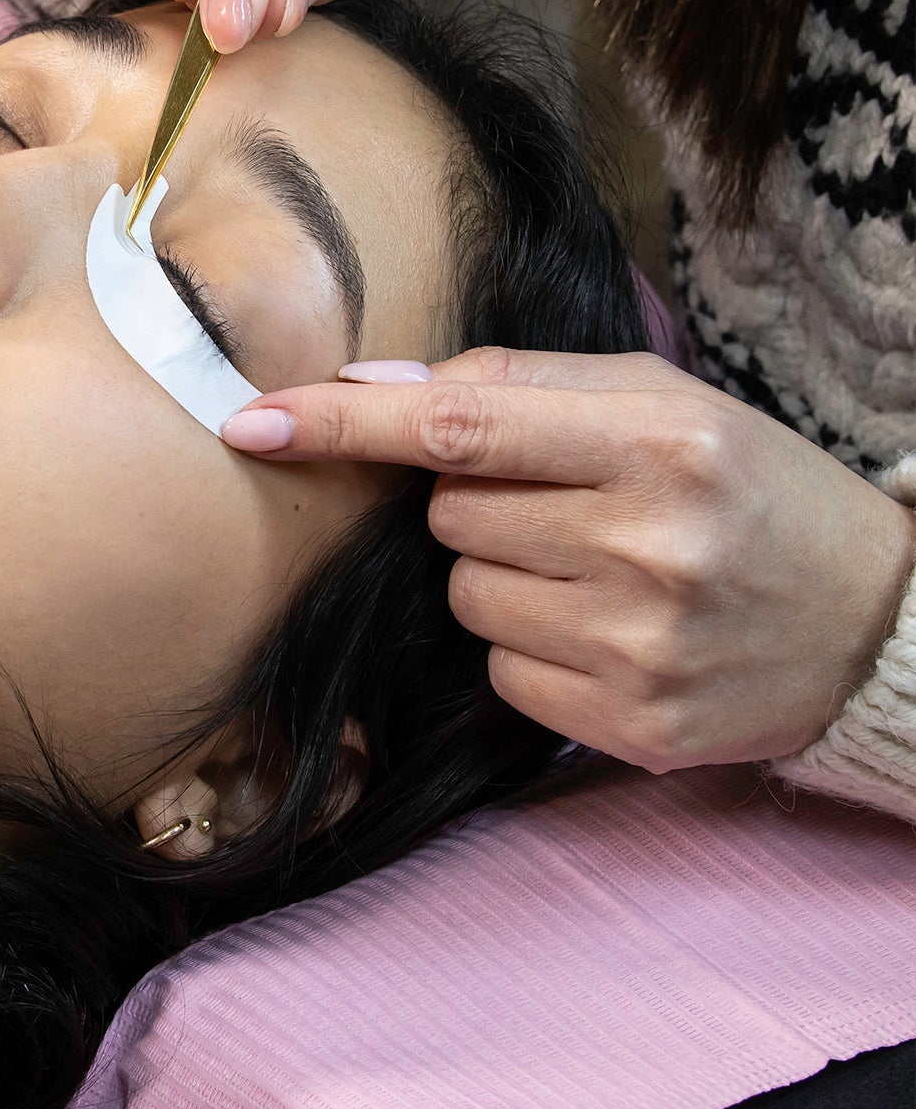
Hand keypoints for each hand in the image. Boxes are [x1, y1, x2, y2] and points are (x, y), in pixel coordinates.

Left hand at [221, 349, 915, 771]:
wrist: (873, 624)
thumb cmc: (748, 491)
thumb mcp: (661, 403)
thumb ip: (517, 383)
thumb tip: (371, 384)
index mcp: (656, 443)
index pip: (458, 427)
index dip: (343, 424)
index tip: (254, 419)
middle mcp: (646, 545)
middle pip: (448, 518)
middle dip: (479, 506)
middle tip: (573, 509)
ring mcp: (637, 646)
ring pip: (465, 598)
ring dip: (504, 578)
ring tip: (602, 572)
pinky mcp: (629, 725)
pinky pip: (499, 673)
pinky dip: (532, 649)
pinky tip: (608, 633)